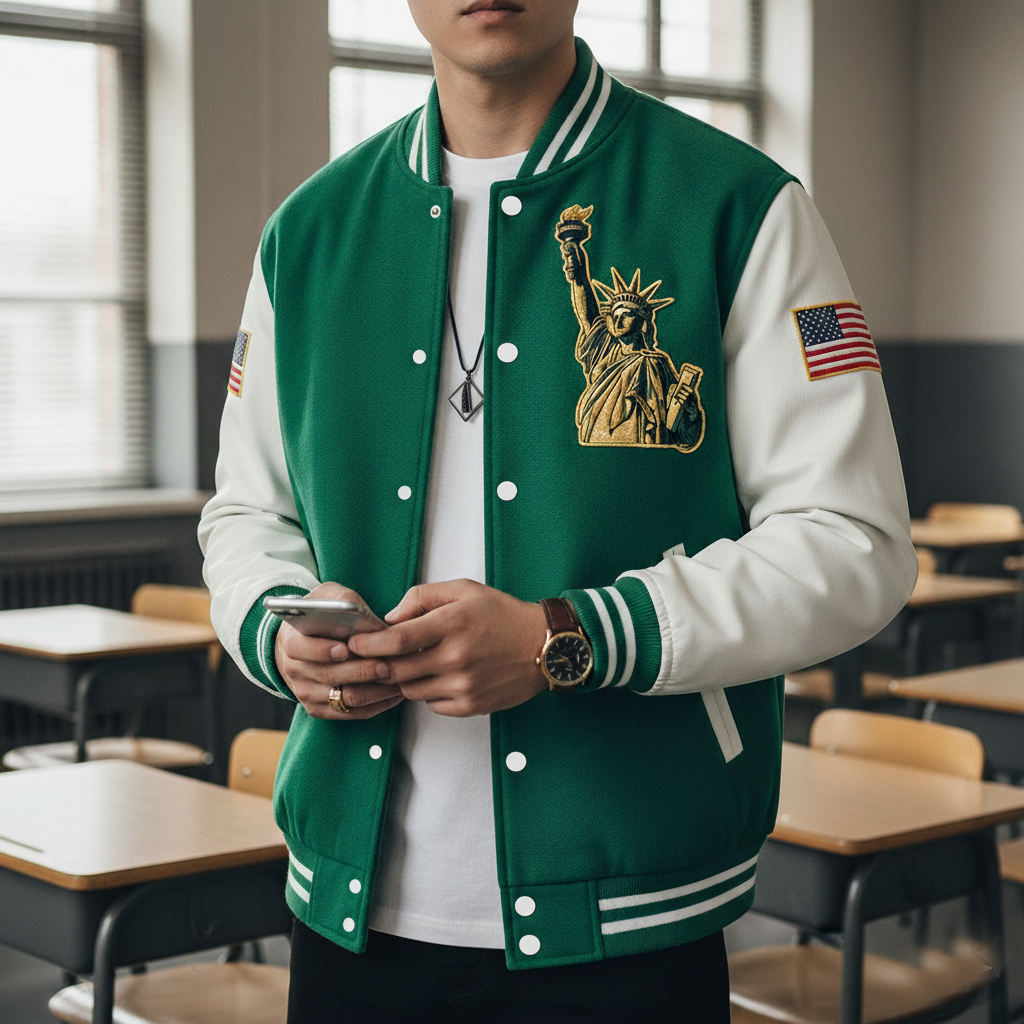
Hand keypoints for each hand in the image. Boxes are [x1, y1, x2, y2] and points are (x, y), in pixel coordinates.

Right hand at [274, 582, 403, 719]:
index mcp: (291, 641)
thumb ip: (346, 602)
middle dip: (362, 671)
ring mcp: (306, 692)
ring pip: (345, 698)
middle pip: (331, 676)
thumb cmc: (321, 615)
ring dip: (375, 691)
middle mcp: (294, 670)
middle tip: (388, 665)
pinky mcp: (320, 708)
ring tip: (399, 679)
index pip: (302, 649)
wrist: (303, 640)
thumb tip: (374, 625)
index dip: (325, 650)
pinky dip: (376, 705)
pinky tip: (395, 693)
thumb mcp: (329, 596)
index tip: (348, 648)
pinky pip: (351, 713)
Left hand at [348, 579, 548, 717]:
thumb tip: (390, 618)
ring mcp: (463, 685)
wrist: (543, 646)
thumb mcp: (464, 590)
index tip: (354, 643)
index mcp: (451, 624)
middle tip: (373, 657)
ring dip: (405, 678)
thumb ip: (422, 597)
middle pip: (396, 670)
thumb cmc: (502, 615)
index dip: (368, 644)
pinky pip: (431, 705)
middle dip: (379, 664)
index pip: (395, 641)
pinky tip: (439, 676)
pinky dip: (428, 693)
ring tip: (414, 662)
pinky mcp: (470, 705)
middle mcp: (455, 657)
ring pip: (410, 690)